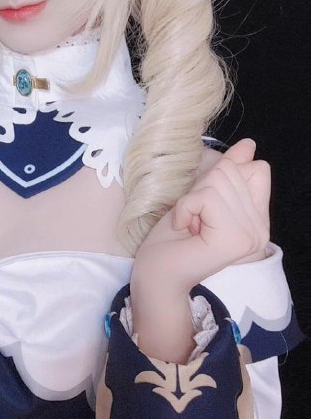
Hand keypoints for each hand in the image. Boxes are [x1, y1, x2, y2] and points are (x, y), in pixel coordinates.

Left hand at [134, 138, 270, 293]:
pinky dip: (186, 207)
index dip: (223, 175)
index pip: (257, 169)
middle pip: (232, 171)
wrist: (156, 273)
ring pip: (218, 180)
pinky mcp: (233, 239)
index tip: (205, 205)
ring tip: (191, 225)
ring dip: (192, 199)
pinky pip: (206, 197)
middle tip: (195, 219)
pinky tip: (186, 229)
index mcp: (258, 219)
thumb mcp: (201, 195)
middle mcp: (261, 229)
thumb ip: (228, 172)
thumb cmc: (173, 237)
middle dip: (202, 189)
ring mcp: (250, 235)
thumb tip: (249, 145)